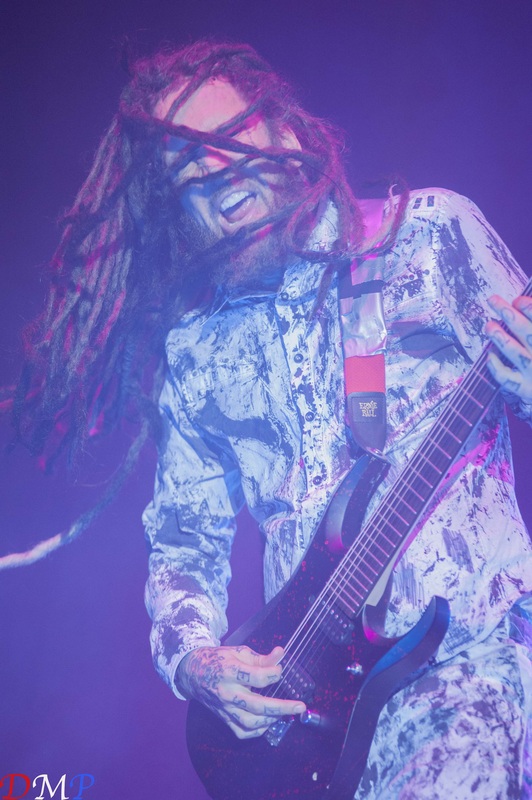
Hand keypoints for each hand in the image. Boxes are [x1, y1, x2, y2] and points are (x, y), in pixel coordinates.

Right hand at [176, 644, 305, 738]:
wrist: (193, 672)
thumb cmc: (219, 659)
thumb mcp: (238, 652)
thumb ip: (261, 657)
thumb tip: (281, 654)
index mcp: (230, 671)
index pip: (257, 677)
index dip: (274, 673)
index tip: (280, 670)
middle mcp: (227, 692)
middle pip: (257, 705)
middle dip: (282, 707)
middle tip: (299, 706)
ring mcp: (224, 708)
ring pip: (250, 722)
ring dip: (270, 719)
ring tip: (284, 713)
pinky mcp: (223, 718)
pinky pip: (241, 732)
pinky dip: (257, 731)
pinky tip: (267, 722)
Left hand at [485, 294, 531, 404]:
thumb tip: (522, 304)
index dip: (528, 308)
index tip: (517, 300)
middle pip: (524, 331)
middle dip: (508, 314)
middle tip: (493, 300)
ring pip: (513, 350)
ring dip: (498, 336)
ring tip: (488, 325)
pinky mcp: (524, 387)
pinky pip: (505, 376)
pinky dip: (495, 365)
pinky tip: (489, 354)